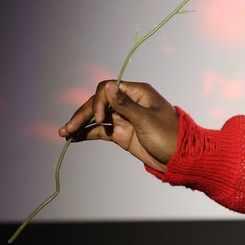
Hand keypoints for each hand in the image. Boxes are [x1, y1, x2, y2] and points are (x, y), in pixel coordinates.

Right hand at [58, 81, 178, 173]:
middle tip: (68, 129)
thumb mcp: (146, 120)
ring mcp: (124, 118)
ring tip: (64, 133)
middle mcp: (129, 103)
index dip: (98, 101)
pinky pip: (100, 131)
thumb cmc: (169, 136)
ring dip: (80, 123)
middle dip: (83, 114)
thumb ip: (124, 105)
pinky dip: (86, 133)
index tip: (99, 118)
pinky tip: (72, 138)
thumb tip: (107, 86)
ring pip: (96, 117)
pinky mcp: (121, 133)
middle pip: (99, 103)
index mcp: (138, 93)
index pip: (108, 88)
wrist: (180, 158)